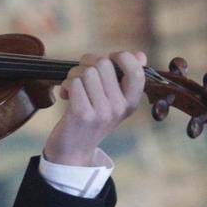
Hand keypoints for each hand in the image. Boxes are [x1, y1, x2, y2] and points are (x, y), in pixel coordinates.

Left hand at [43, 50, 146, 166]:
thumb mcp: (113, 100)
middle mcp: (119, 107)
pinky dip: (66, 85)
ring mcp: (102, 112)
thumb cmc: (92, 119)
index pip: (136, 71)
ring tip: (73, 88)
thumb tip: (140, 55)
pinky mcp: (83, 114)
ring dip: (74, 75)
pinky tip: (66, 95)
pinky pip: (74, 83)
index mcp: (131, 102)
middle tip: (82, 76)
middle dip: (87, 63)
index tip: (110, 60)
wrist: (73, 151)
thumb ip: (126, 77)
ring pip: (87, 71)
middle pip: (104, 63)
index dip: (122, 57)